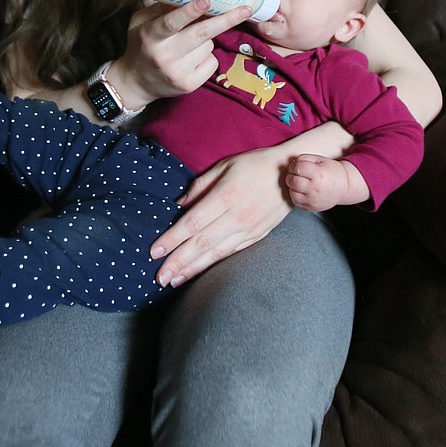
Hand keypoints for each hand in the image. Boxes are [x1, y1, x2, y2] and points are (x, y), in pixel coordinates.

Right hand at [110, 0, 251, 107]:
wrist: (136, 83)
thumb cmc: (141, 45)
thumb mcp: (141, 22)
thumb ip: (162, 9)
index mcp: (150, 36)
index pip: (171, 23)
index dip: (189, 11)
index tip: (206, 0)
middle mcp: (164, 55)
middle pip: (201, 34)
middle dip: (225, 20)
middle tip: (246, 9)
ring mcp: (178, 73)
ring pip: (209, 46)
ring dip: (206, 39)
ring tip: (188, 44)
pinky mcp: (189, 85)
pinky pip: (212, 61)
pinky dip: (207, 57)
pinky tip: (192, 59)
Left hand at [149, 147, 290, 286]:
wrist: (291, 175)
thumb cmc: (254, 165)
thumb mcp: (225, 165)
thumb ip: (200, 185)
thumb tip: (179, 205)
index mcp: (225, 195)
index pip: (192, 223)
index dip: (172, 239)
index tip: (154, 252)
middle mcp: (236, 216)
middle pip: (201, 243)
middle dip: (178, 262)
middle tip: (159, 277)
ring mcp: (248, 229)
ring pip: (215, 253)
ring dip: (192, 269)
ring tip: (174, 281)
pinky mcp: (256, 237)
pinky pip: (230, 254)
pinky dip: (213, 265)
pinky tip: (199, 272)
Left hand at [285, 153, 367, 211]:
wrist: (344, 187)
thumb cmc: (332, 171)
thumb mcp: (320, 159)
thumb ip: (304, 158)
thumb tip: (291, 163)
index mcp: (318, 174)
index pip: (298, 168)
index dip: (294, 166)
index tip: (296, 166)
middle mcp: (315, 188)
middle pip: (293, 181)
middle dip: (291, 176)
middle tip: (296, 174)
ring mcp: (313, 200)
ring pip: (292, 193)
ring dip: (292, 186)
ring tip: (300, 182)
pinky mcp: (311, 207)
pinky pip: (296, 202)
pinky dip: (296, 195)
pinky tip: (302, 190)